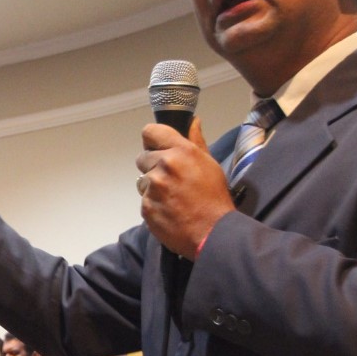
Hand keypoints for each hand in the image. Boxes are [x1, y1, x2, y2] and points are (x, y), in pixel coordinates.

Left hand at [135, 117, 233, 258]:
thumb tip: (193, 122)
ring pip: (142, 181)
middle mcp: (164, 166)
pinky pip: (144, 200)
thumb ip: (196, 142)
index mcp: (181, 151)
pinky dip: (153, 204)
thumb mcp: (210, 165)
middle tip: (171, 179)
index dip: (152, 140)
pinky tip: (169, 210)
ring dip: (152, 187)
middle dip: (153, 166)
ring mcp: (153, 187)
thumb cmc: (214, 198)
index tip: (157, 148)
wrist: (212, 233)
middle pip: (143, 158)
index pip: (150, 132)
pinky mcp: (146, 207)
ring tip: (172, 198)